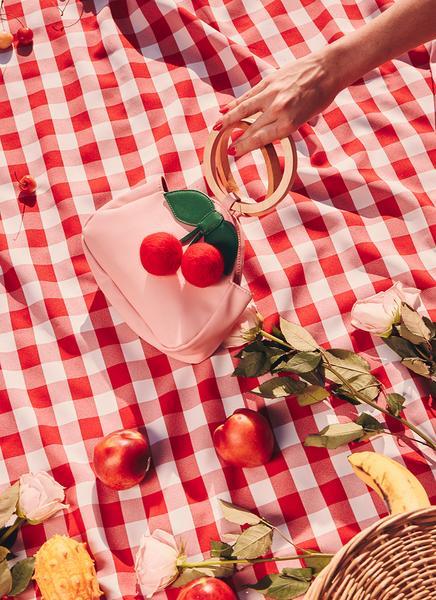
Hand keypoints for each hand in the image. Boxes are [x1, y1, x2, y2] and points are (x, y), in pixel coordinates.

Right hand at [215, 49, 340, 156]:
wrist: (328, 68)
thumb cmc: (321, 96)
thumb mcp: (306, 119)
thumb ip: (286, 127)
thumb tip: (268, 135)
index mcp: (289, 123)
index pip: (260, 138)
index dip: (244, 146)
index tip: (233, 152)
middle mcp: (278, 109)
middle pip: (250, 128)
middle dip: (236, 139)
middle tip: (224, 147)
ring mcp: (272, 93)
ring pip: (243, 109)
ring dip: (227, 119)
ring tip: (216, 128)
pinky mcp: (269, 81)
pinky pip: (248, 95)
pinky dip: (235, 103)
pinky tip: (225, 109)